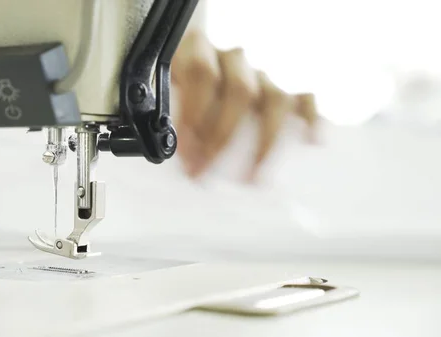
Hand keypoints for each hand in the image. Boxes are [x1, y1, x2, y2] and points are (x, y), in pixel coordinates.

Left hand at [172, 30, 317, 181]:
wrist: (200, 64)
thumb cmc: (182, 86)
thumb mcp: (166, 88)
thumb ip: (170, 109)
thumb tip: (168, 149)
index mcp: (201, 49)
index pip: (203, 74)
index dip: (194, 114)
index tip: (185, 153)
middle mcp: (234, 59)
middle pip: (239, 90)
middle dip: (221, 137)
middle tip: (204, 172)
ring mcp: (262, 72)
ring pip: (274, 99)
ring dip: (263, 142)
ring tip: (252, 179)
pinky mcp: (285, 85)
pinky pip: (306, 99)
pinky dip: (311, 119)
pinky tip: (313, 142)